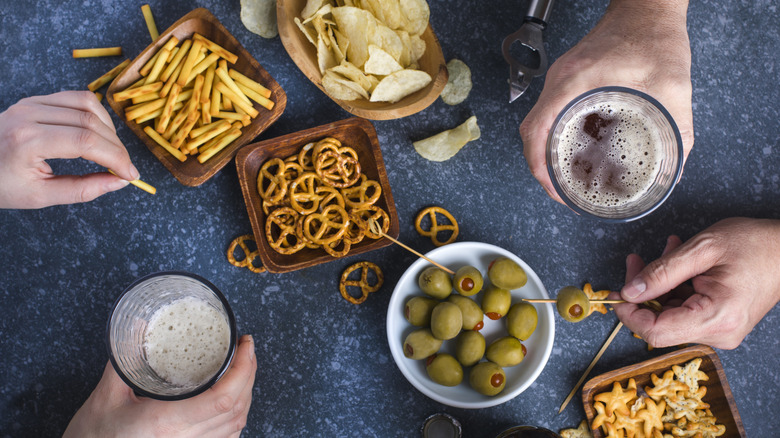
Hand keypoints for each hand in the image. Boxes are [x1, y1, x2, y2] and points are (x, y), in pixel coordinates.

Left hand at [0, 90, 138, 208]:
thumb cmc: (0, 184)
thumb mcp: (40, 196)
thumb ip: (83, 189)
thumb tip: (119, 182)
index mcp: (27, 141)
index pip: (86, 141)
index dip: (116, 158)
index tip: (130, 175)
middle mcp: (29, 115)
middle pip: (91, 122)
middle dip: (116, 147)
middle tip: (124, 168)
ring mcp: (31, 103)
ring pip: (88, 104)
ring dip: (109, 128)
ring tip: (112, 151)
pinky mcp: (35, 100)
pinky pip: (76, 98)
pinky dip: (96, 115)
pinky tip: (99, 133)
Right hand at [63, 334, 256, 437]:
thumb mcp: (103, 397)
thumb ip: (123, 361)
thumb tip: (135, 325)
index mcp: (165, 422)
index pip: (222, 398)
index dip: (243, 369)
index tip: (245, 345)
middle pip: (236, 408)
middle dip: (250, 374)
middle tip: (247, 349)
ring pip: (236, 425)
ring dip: (246, 394)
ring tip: (244, 369)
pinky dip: (236, 417)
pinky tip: (233, 400)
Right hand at [519, 0, 693, 201]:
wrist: (647, 8)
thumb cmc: (652, 36)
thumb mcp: (672, 86)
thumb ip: (679, 128)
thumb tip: (676, 166)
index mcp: (574, 82)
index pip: (537, 129)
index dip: (539, 166)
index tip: (553, 188)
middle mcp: (560, 80)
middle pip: (531, 132)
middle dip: (541, 168)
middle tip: (561, 191)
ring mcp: (560, 79)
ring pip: (538, 124)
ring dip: (545, 153)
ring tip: (565, 177)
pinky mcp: (568, 80)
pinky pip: (549, 113)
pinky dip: (554, 137)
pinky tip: (573, 150)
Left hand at [613, 218, 779, 348]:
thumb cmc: (755, 245)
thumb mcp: (702, 249)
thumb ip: (662, 272)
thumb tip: (629, 292)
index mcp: (716, 317)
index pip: (655, 332)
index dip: (629, 314)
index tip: (616, 292)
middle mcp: (718, 333)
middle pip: (659, 324)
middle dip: (642, 292)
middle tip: (636, 262)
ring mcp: (719, 330)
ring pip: (669, 315)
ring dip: (659, 284)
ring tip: (666, 252)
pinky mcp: (718, 323)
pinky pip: (683, 310)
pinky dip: (674, 286)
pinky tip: (677, 263)